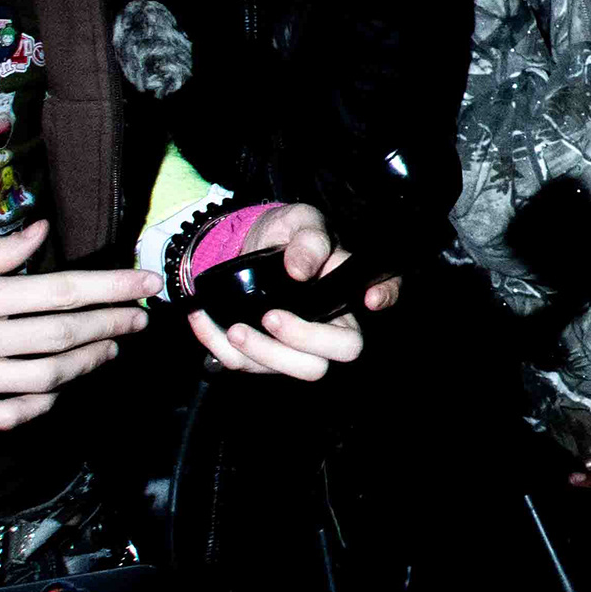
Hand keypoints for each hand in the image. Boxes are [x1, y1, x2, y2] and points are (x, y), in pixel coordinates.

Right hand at [0, 221, 156, 429]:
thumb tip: (41, 230)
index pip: (63, 290)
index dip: (113, 287)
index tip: (149, 284)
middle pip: (63, 335)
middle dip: (110, 325)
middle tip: (139, 319)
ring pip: (46, 378)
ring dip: (86, 364)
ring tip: (110, 350)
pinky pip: (10, 414)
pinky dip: (41, 405)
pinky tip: (60, 392)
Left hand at [187, 201, 398, 381]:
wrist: (242, 249)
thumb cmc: (282, 234)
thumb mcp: (297, 222)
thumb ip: (307, 239)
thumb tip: (302, 268)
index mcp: (348, 285)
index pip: (387, 292)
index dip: (386, 297)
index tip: (369, 299)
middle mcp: (333, 321)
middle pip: (344, 350)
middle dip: (305, 339)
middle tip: (270, 317)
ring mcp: (301, 344)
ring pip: (300, 369)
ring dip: (262, 354)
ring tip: (232, 328)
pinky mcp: (265, 356)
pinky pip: (248, 366)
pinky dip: (218, 346)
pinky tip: (203, 320)